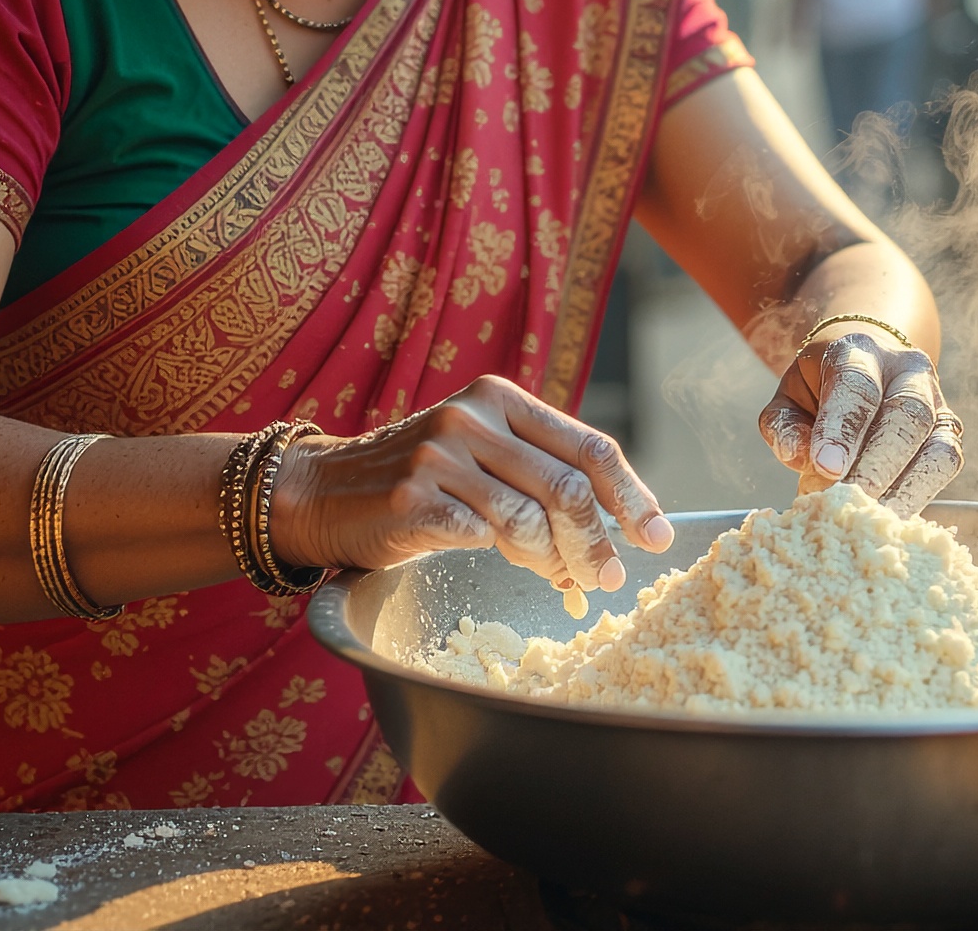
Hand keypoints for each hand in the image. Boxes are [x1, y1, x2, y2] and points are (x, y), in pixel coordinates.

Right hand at [271, 376, 672, 593]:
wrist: (321, 491)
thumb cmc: (417, 479)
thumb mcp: (480, 454)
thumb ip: (538, 477)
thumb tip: (608, 537)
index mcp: (500, 398)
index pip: (590, 445)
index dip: (631, 495)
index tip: (657, 535)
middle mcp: (472, 417)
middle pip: (567, 487)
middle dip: (598, 541)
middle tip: (610, 579)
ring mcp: (439, 455)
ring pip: (528, 519)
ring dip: (552, 559)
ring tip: (556, 577)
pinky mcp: (411, 499)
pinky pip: (479, 538)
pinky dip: (499, 557)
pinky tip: (496, 560)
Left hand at [759, 322, 961, 515]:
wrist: (869, 368)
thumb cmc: (822, 388)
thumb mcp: (790, 396)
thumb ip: (784, 424)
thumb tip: (798, 456)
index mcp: (860, 352)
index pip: (857, 386)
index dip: (843, 427)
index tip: (826, 467)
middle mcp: (907, 370)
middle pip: (905, 414)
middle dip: (878, 464)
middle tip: (850, 503)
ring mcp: (935, 401)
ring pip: (936, 443)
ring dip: (906, 487)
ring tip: (874, 519)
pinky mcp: (949, 432)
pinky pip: (945, 464)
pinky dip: (920, 494)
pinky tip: (892, 517)